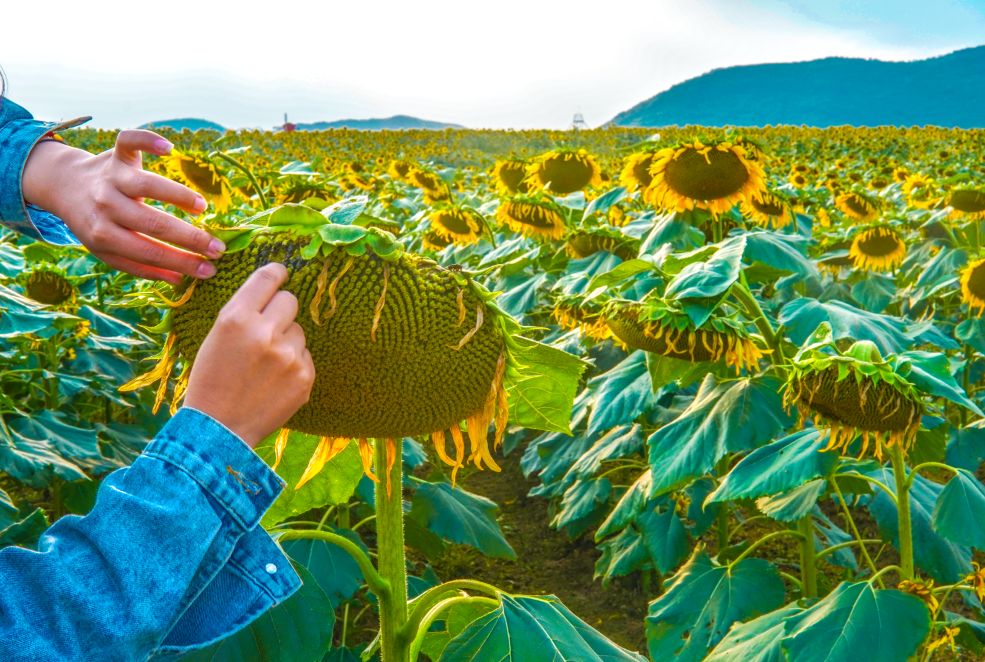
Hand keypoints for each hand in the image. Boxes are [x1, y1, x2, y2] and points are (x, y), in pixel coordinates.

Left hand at [21, 129, 223, 284]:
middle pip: (154, 223)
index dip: (182, 263)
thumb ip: (142, 266)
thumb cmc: (96, 222)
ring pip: (148, 185)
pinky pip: (131, 142)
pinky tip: (169, 148)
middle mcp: (106, 205)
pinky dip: (148, 140)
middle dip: (191, 239)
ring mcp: (111, 177)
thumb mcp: (109, 250)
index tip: (210, 269)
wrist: (66, 186)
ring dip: (178, 196)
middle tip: (219, 248)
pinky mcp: (117, 154)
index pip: (150, 253)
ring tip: (202, 208)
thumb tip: (180, 281)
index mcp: (104, 235)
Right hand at [183, 263, 314, 447]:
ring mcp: (288, 355)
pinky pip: (306, 355)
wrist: (219, 429)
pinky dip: (294, 364)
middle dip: (280, 311)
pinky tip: (274, 380)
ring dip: (287, 340)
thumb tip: (274, 288)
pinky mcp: (304, 376)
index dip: (276, 272)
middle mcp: (264, 332)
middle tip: (267, 328)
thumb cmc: (212, 380)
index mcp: (236, 318)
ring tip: (264, 365)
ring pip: (299, 330)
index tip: (281, 273)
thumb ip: (244, 312)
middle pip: (290, 300)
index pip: (267, 278)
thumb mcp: (216, 337)